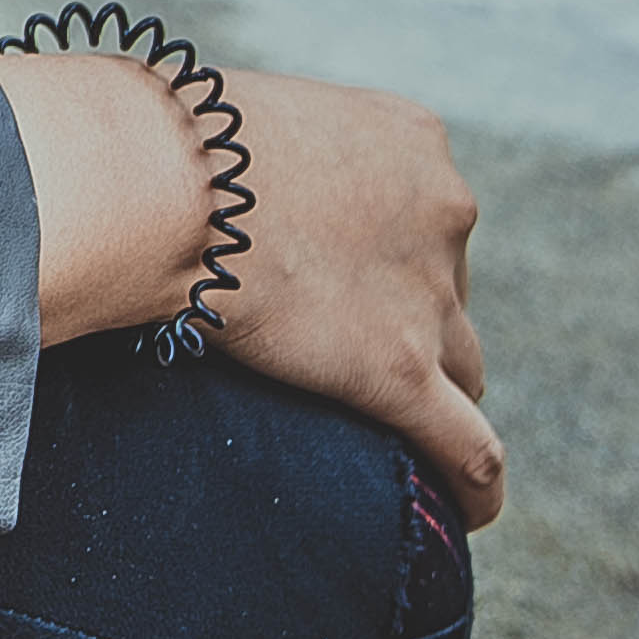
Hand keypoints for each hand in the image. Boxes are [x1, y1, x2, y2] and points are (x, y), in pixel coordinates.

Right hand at [0, 40, 501, 530]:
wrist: (165, 175)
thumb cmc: (172, 140)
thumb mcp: (248, 123)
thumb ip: (268, 159)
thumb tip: (212, 193)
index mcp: (409, 139)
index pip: (428, 216)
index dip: (394, 259)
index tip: (350, 286)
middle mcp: (441, 210)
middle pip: (449, 291)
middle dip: (413, 323)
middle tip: (340, 351)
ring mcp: (427, 294)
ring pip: (462, 367)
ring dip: (435, 394)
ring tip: (397, 436)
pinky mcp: (400, 369)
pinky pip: (468, 448)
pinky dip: (473, 485)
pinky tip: (469, 516)